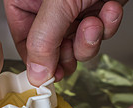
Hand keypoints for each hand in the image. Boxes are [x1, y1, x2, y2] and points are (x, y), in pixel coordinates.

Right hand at [3, 0, 125, 84]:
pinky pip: (99, 33)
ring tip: (95, 19)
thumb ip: (44, 40)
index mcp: (25, 0)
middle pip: (51, 49)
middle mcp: (47, 8)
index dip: (38, 62)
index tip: (50, 76)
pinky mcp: (96, 10)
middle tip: (73, 45)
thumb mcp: (59, 3)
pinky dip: (108, 24)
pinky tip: (108, 7)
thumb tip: (37, 73)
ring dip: (90, 39)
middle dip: (68, 50)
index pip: (24, 43)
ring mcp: (73, 11)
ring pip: (76, 46)